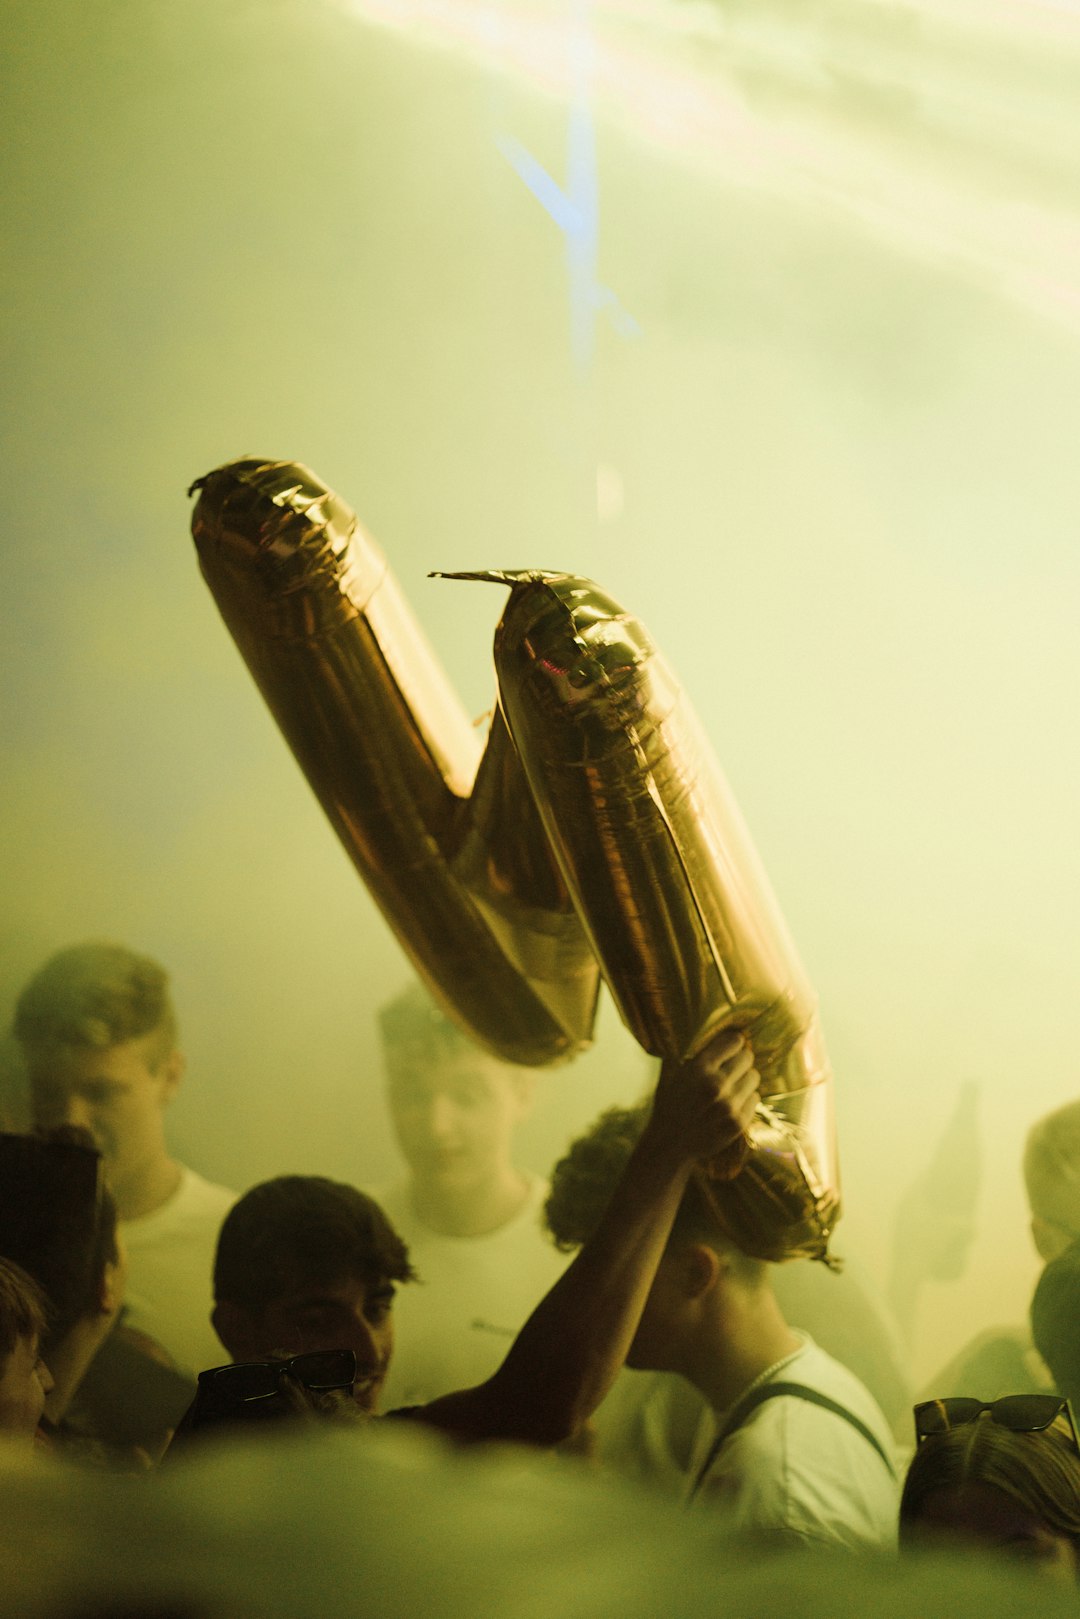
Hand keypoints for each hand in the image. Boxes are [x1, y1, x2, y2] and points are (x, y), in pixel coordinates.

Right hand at [649, 1027, 759, 1166]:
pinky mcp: (738, 1122)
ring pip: (754, 1077)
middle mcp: (716, 1085)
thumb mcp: (676, 1072)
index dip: (734, 1043)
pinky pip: (755, 1098)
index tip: (731, 1047)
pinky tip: (732, 1102)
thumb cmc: (672, 1103)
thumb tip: (722, 1032)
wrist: (670, 1142)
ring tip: (731, 1086)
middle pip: (747, 1058)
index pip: (734, 1041)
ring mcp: (729, 1105)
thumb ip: (698, 1054)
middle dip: (741, 1060)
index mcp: (699, 1068)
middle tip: (732, 1068)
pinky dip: (746, 1098)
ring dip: (745, 1079)